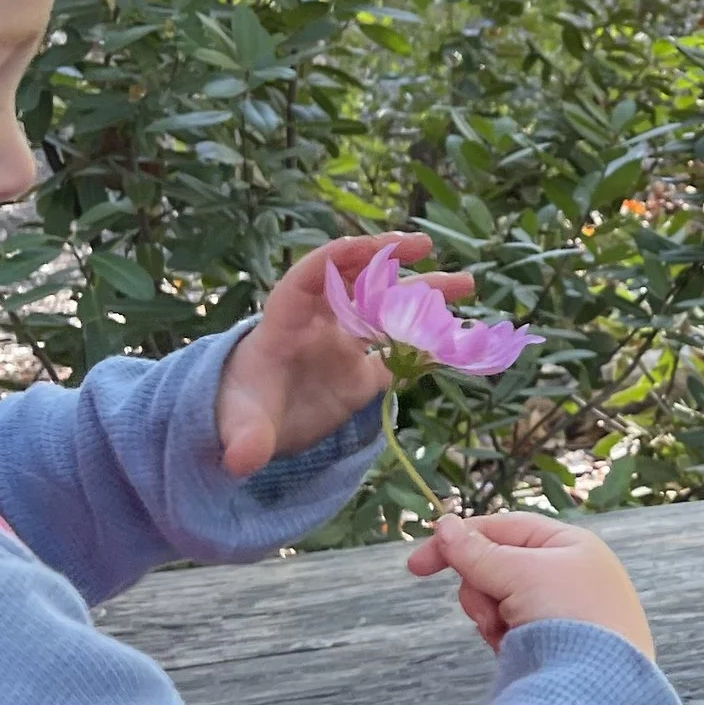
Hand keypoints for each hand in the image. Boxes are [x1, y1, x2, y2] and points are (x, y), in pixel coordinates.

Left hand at [216, 233, 473, 477]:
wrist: (249, 428)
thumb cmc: (237, 411)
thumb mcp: (237, 423)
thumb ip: (244, 438)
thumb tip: (242, 460)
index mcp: (285, 323)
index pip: (309, 278)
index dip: (338, 259)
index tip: (370, 247)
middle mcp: (319, 325)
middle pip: (356, 281)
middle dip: (388, 259)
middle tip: (423, 245)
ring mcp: (344, 348)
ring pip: (387, 311)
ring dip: (423, 295)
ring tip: (466, 283)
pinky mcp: (361, 376)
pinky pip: (399, 355)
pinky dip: (427, 348)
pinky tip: (459, 339)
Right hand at [405, 510, 654, 659]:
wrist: (599, 687)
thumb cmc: (569, 616)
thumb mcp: (519, 573)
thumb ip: (477, 552)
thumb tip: (445, 526)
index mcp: (571, 545)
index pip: (504, 528)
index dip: (459, 541)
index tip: (416, 566)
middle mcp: (570, 573)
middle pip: (497, 566)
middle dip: (481, 590)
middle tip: (490, 611)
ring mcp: (563, 610)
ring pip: (499, 601)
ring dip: (491, 617)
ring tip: (508, 635)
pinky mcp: (556, 644)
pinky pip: (511, 630)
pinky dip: (504, 639)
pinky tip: (515, 653)